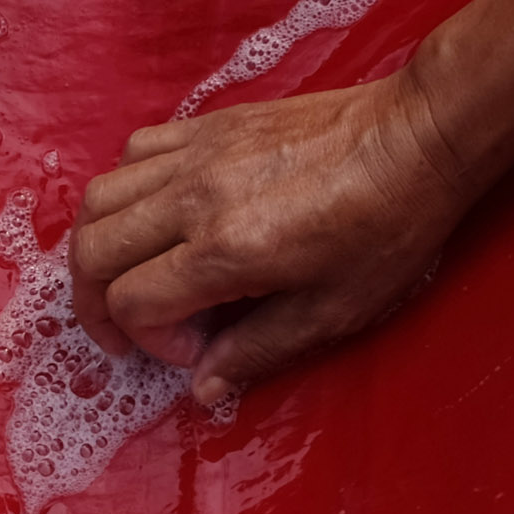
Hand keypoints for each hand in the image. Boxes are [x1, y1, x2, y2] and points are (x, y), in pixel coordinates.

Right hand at [68, 71, 480, 402]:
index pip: (134, 302)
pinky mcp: (209, 125)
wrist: (420, 134)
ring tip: (127, 275)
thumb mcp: (334, 309)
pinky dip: (124, 191)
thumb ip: (258, 350)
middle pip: (94, 251)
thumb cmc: (389, 227)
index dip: (150, 341)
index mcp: (227, 249)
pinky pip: (133, 154)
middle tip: (129, 329)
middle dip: (96, 304)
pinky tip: (154, 217)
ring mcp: (197, 154)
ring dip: (99, 247)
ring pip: (100, 199)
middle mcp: (196, 197)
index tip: (195, 349)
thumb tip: (202, 388)